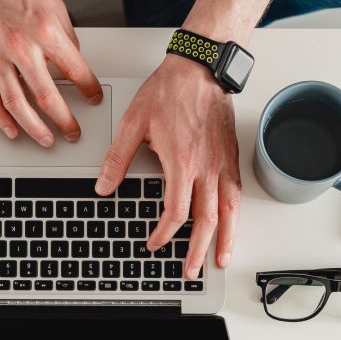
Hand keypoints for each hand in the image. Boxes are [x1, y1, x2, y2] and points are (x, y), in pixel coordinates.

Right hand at [0, 0, 102, 145]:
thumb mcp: (53, 0)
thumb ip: (66, 33)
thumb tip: (73, 57)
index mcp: (45, 31)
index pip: (76, 71)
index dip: (89, 89)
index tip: (93, 98)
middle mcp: (21, 47)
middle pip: (47, 97)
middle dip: (64, 120)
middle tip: (73, 131)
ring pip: (17, 104)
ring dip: (34, 127)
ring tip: (47, 139)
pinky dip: (1, 117)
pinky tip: (12, 129)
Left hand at [94, 56, 241, 277]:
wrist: (200, 68)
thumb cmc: (169, 90)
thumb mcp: (134, 122)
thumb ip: (118, 158)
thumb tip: (104, 186)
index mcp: (181, 161)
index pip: (175, 212)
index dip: (164, 234)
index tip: (154, 243)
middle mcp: (206, 166)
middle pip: (206, 220)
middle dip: (197, 250)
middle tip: (190, 270)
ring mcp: (223, 163)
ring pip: (228, 211)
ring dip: (224, 239)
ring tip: (220, 259)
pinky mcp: (232, 157)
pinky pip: (236, 194)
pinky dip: (235, 216)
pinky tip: (231, 226)